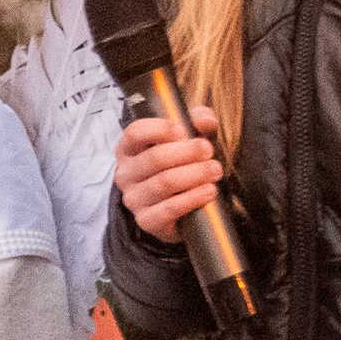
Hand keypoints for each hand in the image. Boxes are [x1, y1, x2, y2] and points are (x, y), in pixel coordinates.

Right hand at [116, 106, 225, 237]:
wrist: (176, 211)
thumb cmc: (178, 168)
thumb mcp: (187, 141)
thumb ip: (197, 124)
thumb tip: (205, 119)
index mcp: (128, 149)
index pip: (136, 133)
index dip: (162, 129)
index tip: (184, 131)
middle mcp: (125, 173)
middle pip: (155, 158)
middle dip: (188, 152)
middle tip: (209, 151)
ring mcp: (134, 199)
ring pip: (165, 183)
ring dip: (195, 174)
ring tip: (215, 170)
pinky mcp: (146, 220)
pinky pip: (169, 209)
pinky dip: (193, 198)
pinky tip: (208, 191)